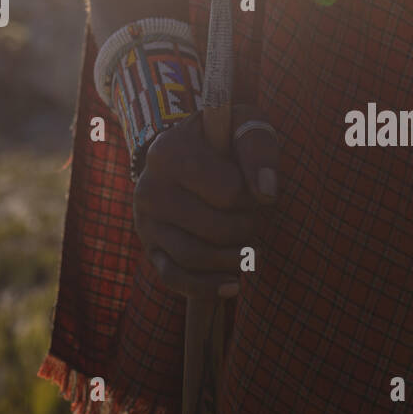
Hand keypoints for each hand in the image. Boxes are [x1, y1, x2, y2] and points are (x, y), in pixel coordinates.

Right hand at [133, 106, 278, 297]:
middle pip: (215, 229)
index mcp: (169, 151)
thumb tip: (267, 193)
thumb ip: (258, 149)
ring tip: (251, 250)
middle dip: (248, 229)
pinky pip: (174, 278)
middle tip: (257, 220)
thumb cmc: (223, 140)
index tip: (254, 190)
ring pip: (194, 257)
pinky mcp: (150, 248)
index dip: (254, 197)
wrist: (189, 152)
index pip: (230, 191)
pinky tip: (234, 286)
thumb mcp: (243, 125)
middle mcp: (149, 187)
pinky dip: (207, 288)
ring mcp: (145, 221)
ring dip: (234, 260)